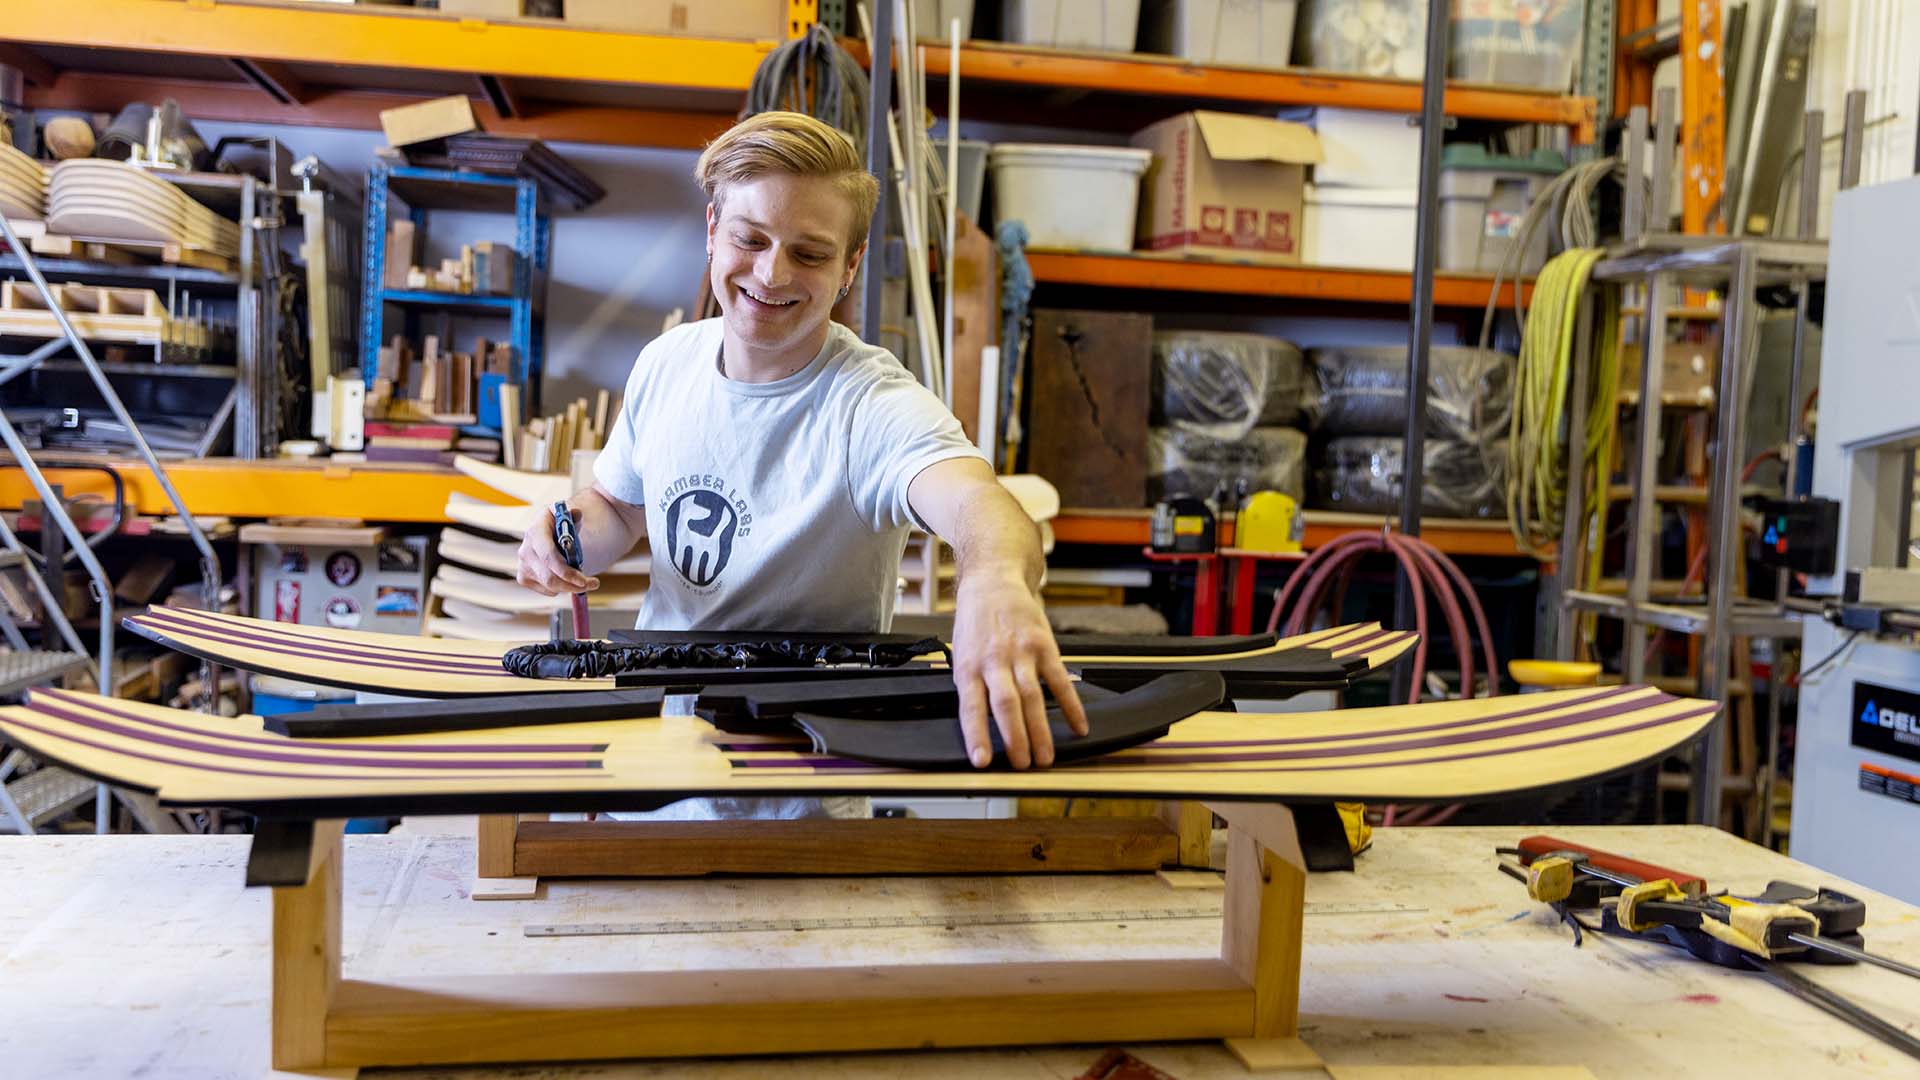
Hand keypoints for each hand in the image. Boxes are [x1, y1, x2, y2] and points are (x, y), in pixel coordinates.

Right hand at [515, 505, 599, 596]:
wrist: (547, 531)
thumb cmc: (560, 524)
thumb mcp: (568, 516)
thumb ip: (573, 515)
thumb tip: (576, 513)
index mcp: (535, 532)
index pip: (549, 557)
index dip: (566, 572)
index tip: (584, 580)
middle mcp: (525, 550)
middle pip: (550, 578)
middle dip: (573, 585)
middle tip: (594, 583)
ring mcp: (522, 566)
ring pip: (551, 587)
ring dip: (571, 586)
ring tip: (584, 579)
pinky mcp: (524, 578)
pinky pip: (548, 590)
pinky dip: (562, 587)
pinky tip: (565, 575)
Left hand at [947, 574, 1087, 769]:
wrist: (993, 582)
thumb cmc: (974, 623)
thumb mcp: (960, 653)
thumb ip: (970, 686)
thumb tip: (977, 727)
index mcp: (969, 666)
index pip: (971, 706)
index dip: (976, 734)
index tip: (982, 760)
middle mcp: (995, 660)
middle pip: (1006, 704)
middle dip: (1015, 737)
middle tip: (1022, 764)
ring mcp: (1021, 652)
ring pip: (1032, 696)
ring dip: (1041, 729)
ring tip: (1046, 757)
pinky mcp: (1044, 646)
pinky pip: (1060, 680)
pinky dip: (1071, 705)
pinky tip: (1078, 725)